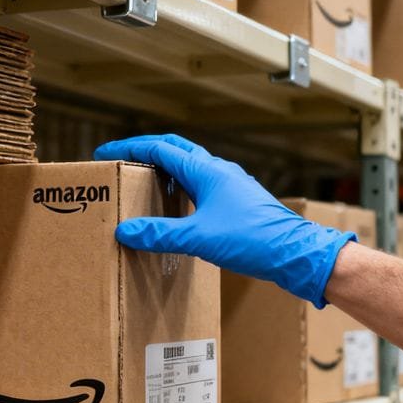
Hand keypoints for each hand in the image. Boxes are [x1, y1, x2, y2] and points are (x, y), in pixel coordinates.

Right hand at [93, 134, 354, 308]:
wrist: (296, 253)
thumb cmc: (253, 240)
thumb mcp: (199, 238)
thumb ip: (160, 234)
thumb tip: (125, 231)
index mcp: (207, 171)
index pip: (160, 149)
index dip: (129, 148)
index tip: (106, 153)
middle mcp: (219, 171)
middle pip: (176, 150)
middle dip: (147, 152)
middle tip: (123, 160)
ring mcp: (231, 185)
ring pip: (191, 167)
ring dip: (167, 170)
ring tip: (145, 184)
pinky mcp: (239, 201)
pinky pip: (204, 185)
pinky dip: (184, 188)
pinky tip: (179, 208)